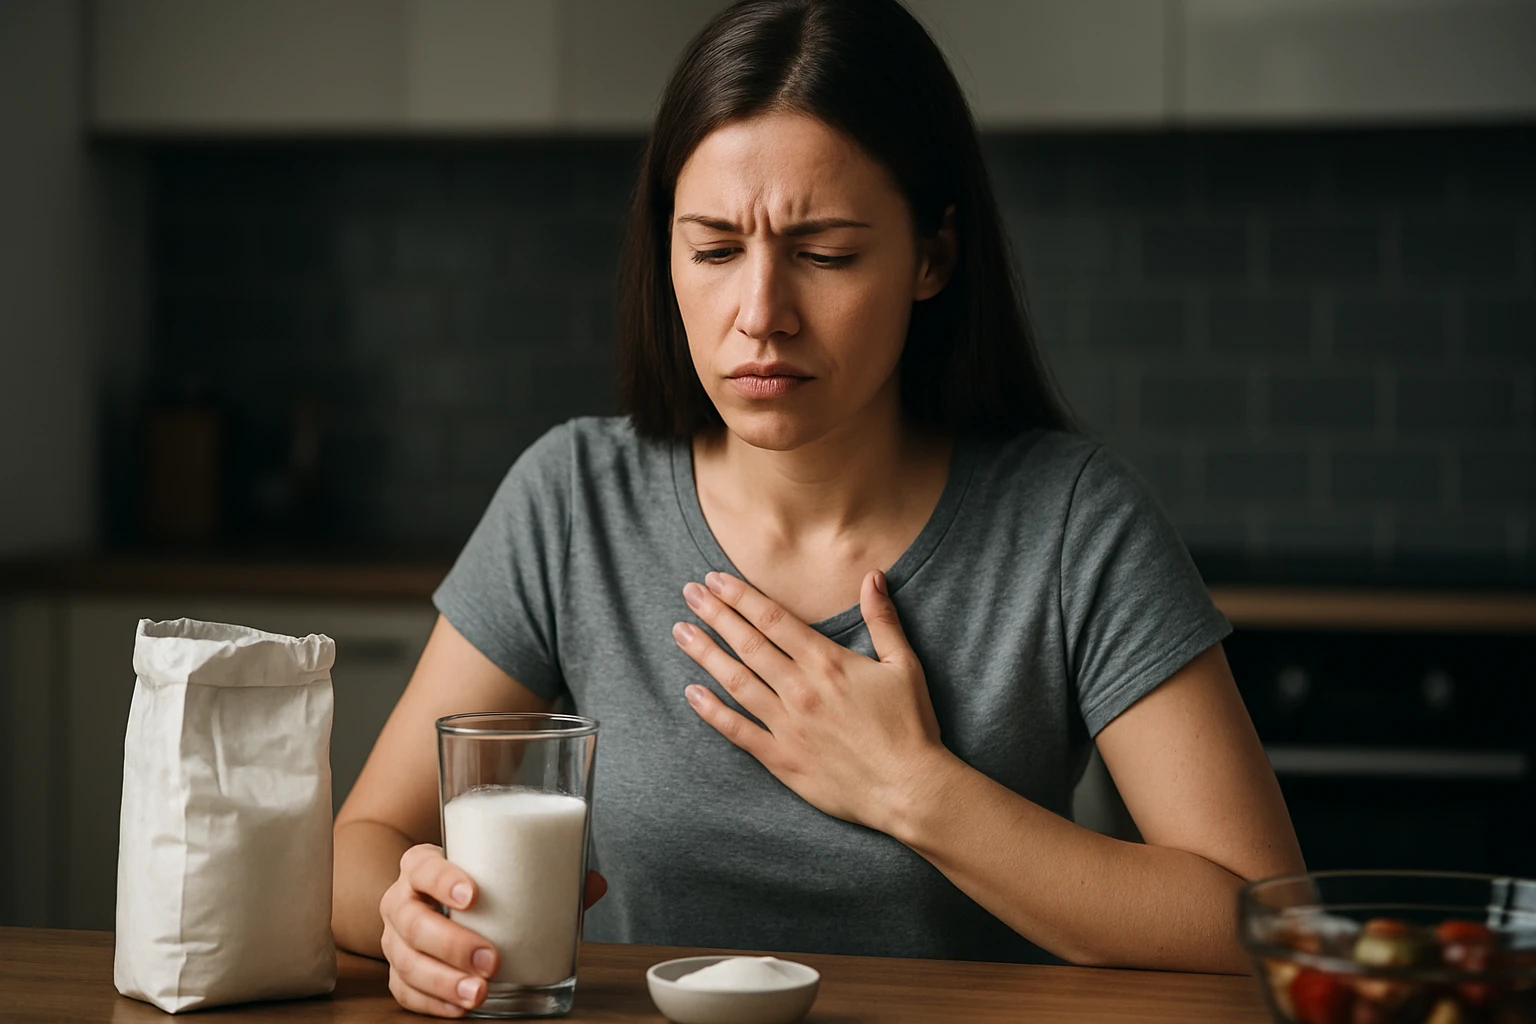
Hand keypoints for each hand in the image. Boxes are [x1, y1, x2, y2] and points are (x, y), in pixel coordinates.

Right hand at [380, 844, 607, 1016]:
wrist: (431, 901)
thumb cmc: (473, 883)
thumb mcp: (498, 872)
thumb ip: (544, 876)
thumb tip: (595, 884)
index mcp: (421, 866)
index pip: (422, 867)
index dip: (442, 880)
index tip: (474, 895)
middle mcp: (400, 900)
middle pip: (413, 922)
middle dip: (451, 944)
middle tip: (491, 959)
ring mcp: (394, 939)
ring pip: (406, 962)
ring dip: (443, 981)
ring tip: (480, 992)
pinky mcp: (398, 972)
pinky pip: (405, 992)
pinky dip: (433, 1003)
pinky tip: (460, 1009)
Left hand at [673, 569, 951, 832]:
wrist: (909, 788)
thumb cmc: (910, 726)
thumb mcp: (904, 665)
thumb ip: (882, 619)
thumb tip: (872, 576)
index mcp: (827, 662)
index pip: (773, 619)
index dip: (741, 596)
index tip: (715, 578)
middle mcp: (800, 689)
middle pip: (748, 643)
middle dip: (715, 614)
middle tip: (689, 593)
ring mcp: (787, 725)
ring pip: (736, 681)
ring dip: (705, 654)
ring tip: (681, 631)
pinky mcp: (781, 758)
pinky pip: (738, 731)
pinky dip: (712, 712)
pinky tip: (691, 693)